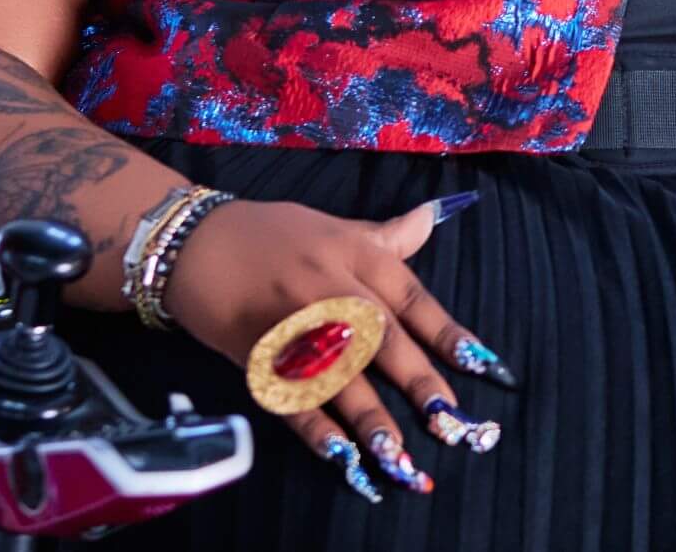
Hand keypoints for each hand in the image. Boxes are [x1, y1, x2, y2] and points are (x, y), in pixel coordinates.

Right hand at [163, 193, 511, 501]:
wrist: (193, 242)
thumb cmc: (272, 234)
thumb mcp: (335, 226)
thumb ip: (387, 236)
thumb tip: (435, 219)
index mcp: (355, 255)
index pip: (411, 298)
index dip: (448, 332)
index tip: (483, 365)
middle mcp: (329, 289)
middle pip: (381, 339)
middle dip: (417, 381)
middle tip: (450, 420)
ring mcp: (291, 325)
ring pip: (338, 376)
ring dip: (370, 417)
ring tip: (401, 455)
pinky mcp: (256, 355)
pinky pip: (289, 396)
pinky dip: (314, 427)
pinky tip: (340, 455)